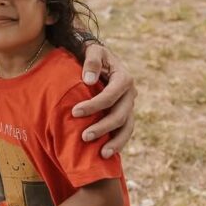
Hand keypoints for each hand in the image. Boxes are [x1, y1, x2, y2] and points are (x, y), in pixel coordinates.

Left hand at [75, 42, 135, 157]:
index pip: (111, 95)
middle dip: (102, 127)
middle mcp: (130, 94)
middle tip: (84, 136)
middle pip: (120, 115)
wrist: (100, 60)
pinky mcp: (125, 115)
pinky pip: (124, 131)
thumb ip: (91, 61)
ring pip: (126, 127)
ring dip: (115, 142)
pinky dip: (117, 143)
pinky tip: (105, 154)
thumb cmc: (94, 55)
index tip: (74, 112)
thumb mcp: (93, 51)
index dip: (94, 105)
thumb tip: (88, 80)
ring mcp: (129, 106)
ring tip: (101, 154)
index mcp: (124, 78)